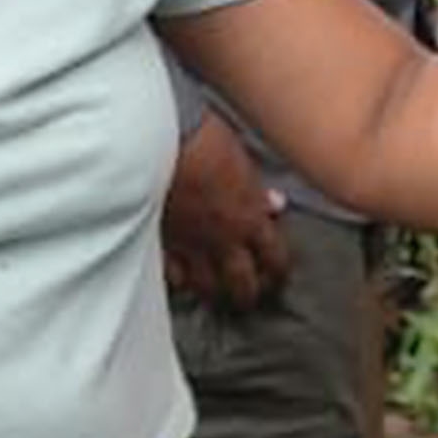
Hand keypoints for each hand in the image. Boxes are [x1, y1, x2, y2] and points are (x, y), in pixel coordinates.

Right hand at [159, 113, 291, 310]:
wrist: (160, 142)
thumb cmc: (205, 142)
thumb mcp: (242, 162)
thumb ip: (258, 191)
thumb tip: (275, 204)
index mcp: (250, 219)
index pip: (275, 259)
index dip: (278, 271)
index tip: (276, 275)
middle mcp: (224, 241)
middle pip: (243, 285)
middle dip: (248, 294)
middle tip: (247, 295)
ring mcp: (192, 248)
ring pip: (207, 287)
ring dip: (213, 291)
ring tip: (213, 292)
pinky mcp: (162, 246)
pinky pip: (172, 276)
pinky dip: (177, 279)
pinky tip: (179, 278)